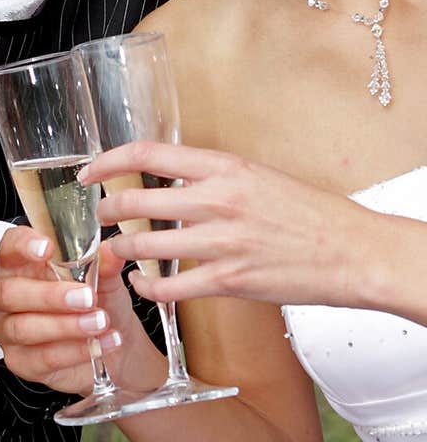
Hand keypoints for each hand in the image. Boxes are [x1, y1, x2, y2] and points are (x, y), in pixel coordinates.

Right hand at [0, 226, 146, 394]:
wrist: (113, 343)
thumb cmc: (99, 302)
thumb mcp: (106, 279)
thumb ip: (104, 265)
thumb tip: (110, 252)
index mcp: (21, 263)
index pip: (10, 246)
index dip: (23, 245)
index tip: (47, 248)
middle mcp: (6, 295)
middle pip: (9, 291)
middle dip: (49, 295)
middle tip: (87, 297)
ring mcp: (8, 329)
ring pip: (23, 327)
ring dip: (65, 326)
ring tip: (99, 322)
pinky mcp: (20, 361)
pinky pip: (41, 357)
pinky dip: (74, 351)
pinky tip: (98, 343)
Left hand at [90, 141, 369, 307]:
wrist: (351, 251)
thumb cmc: (308, 213)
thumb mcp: (257, 175)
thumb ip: (213, 176)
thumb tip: (172, 179)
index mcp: (224, 167)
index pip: (147, 154)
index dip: (108, 161)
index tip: (90, 172)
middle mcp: (217, 200)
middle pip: (135, 201)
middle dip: (107, 210)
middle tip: (100, 215)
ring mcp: (220, 243)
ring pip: (144, 246)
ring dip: (121, 249)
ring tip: (115, 250)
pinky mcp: (228, 281)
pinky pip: (169, 287)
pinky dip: (146, 288)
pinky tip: (142, 285)